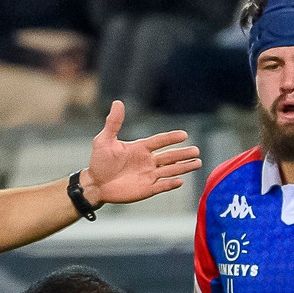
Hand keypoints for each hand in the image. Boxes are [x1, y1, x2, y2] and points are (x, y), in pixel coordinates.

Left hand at [79, 101, 201, 206]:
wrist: (95, 184)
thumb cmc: (99, 162)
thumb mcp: (104, 140)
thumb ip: (114, 123)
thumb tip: (118, 102)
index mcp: (140, 148)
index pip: (159, 141)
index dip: (171, 138)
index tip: (184, 135)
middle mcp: (147, 161)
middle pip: (170, 156)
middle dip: (183, 154)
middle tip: (197, 150)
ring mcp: (148, 175)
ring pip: (170, 170)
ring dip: (183, 167)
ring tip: (198, 162)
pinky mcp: (147, 189)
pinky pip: (162, 186)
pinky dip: (171, 184)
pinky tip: (181, 181)